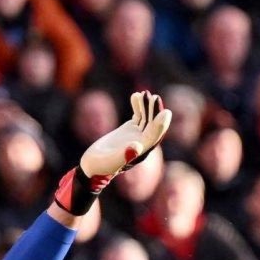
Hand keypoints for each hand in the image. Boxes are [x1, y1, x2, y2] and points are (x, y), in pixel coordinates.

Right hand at [53, 90, 170, 214]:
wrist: (92, 165)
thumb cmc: (100, 166)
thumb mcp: (110, 160)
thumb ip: (124, 155)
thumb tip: (137, 147)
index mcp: (140, 151)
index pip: (154, 136)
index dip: (160, 125)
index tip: (166, 112)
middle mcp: (142, 143)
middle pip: (153, 125)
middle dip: (154, 111)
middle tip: (154, 97)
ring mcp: (137, 135)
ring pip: (146, 119)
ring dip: (147, 106)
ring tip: (144, 94)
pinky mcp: (130, 130)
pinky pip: (138, 116)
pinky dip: (138, 106)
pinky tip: (135, 95)